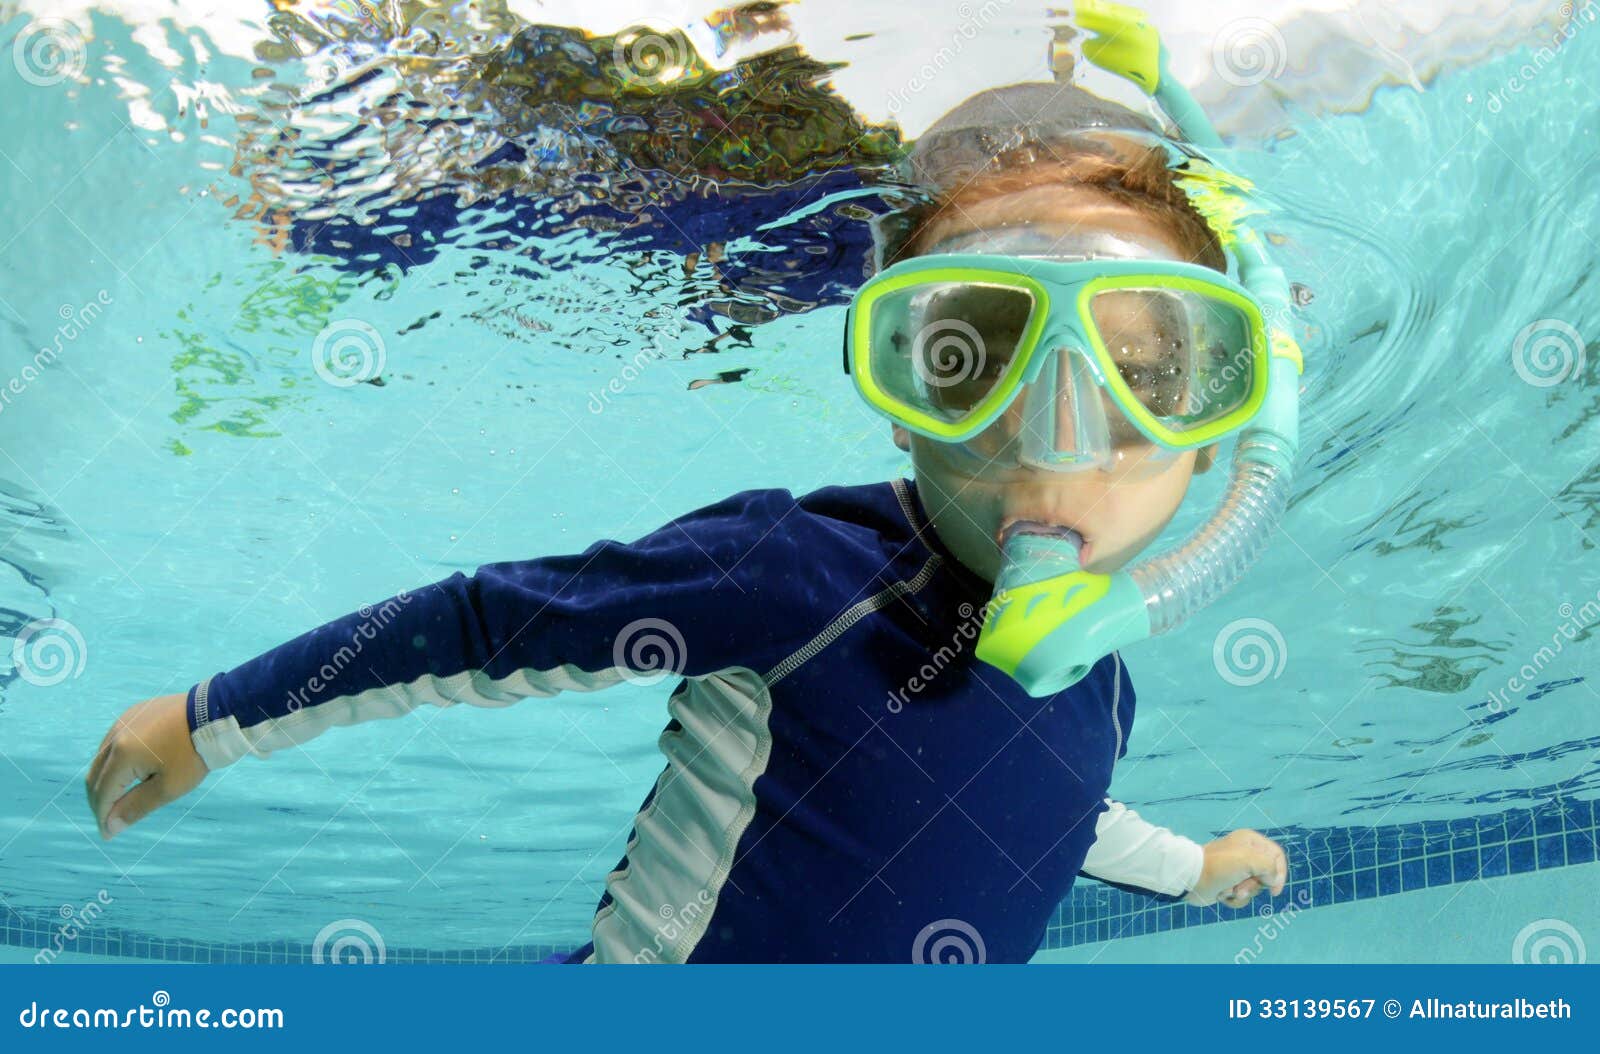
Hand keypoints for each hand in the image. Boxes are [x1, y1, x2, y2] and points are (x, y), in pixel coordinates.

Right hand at [85, 694, 208, 839]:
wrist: (215, 713)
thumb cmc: (194, 753)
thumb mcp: (168, 787)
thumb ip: (136, 807)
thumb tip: (110, 826)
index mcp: (121, 754)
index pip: (102, 792)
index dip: (103, 816)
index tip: (107, 835)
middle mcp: (115, 735)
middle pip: (95, 776)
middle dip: (100, 801)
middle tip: (110, 821)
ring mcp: (123, 721)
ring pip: (102, 758)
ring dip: (106, 781)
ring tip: (119, 800)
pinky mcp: (133, 713)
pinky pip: (114, 742)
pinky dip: (115, 762)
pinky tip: (130, 772)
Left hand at [1184, 828, 1286, 907]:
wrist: (1192, 879)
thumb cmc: (1220, 866)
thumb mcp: (1249, 860)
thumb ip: (1269, 867)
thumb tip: (1272, 881)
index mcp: (1251, 841)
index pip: (1277, 855)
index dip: (1279, 873)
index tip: (1274, 890)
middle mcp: (1245, 854)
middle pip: (1265, 875)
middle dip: (1253, 886)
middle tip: (1240, 887)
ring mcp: (1237, 870)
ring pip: (1254, 888)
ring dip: (1241, 893)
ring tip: (1226, 890)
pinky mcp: (1229, 884)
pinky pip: (1242, 896)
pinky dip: (1233, 899)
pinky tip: (1221, 895)